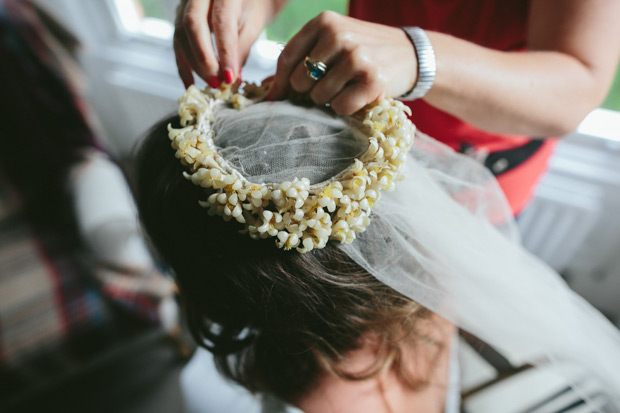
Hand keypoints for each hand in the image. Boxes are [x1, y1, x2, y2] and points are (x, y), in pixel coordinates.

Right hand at [173, 0, 275, 87]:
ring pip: (181, 34)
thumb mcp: (253, 23)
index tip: (230, 77)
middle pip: (193, 25)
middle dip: (204, 59)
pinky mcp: (179, 17)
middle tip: (217, 82)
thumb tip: (231, 77)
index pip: (222, 21)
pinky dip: (184, 66)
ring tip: (212, 83)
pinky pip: (177, 42)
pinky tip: (191, 84)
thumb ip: (241, 47)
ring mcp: (185, 4)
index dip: (225, 52)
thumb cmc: (251, 6)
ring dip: (195, 64)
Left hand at [267, 11, 417, 114]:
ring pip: (319, 97)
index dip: (279, 83)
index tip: (277, 98)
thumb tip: (268, 92)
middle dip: (310, 91)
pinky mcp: (372, 80)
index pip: (287, 58)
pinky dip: (347, 109)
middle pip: (299, 81)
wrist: (409, 54)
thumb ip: (303, 59)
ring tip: (348, 88)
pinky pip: (340, 107)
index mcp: (324, 22)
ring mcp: (357, 57)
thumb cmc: (363, 52)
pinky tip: (359, 96)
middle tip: (330, 87)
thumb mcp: (333, 42)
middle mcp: (339, 36)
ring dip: (329, 100)